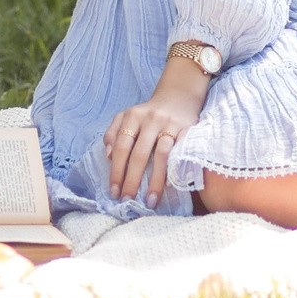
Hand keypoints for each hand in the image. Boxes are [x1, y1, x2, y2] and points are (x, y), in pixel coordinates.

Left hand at [103, 67, 211, 206]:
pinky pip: (179, 153)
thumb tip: (108, 156)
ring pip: (160, 156)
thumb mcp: (127, 117)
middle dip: (132, 180)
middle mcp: (150, 119)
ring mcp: (170, 124)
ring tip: (149, 201)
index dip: (116, 170)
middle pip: (139, 154)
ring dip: (154, 181)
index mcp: (132, 116)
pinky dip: (173, 170)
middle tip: (127, 200)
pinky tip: (170, 187)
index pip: (121, 146)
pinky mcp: (188, 130)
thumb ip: (113, 133)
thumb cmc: (149, 114)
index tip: (114, 191)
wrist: (178, 96)